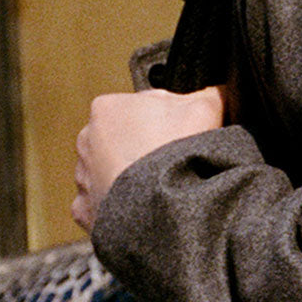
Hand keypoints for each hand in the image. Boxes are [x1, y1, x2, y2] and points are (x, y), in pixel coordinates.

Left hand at [72, 85, 224, 232]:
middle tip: (176, 160)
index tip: (186, 133)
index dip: (171, 118)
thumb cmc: (174, 154)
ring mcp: (83, 176)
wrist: (159, 210)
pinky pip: (108, 202)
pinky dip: (125, 206)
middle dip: (148, 147)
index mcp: (108, 108)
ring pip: (115, 170)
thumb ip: (209, 94)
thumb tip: (218, 92)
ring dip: (134, 177)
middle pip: (127, 138)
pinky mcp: (87, 208)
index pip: (144, 106)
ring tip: (162, 186)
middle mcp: (87, 139)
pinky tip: (146, 207)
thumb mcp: (204, 110)